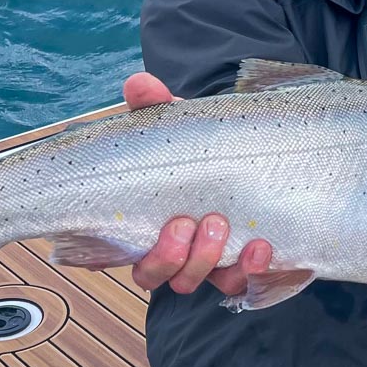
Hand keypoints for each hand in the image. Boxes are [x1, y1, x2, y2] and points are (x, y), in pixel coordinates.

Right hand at [122, 71, 271, 295]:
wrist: (258, 158)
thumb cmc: (205, 149)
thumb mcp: (183, 126)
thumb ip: (158, 106)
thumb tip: (138, 83)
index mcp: (145, 220)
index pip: (110, 252)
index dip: (105, 257)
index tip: (118, 237)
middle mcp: (171, 250)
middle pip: (153, 274)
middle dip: (169, 255)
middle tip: (187, 221)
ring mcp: (207, 263)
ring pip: (192, 282)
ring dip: (204, 260)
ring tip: (221, 224)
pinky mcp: (243, 268)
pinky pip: (242, 283)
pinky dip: (250, 270)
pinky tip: (261, 247)